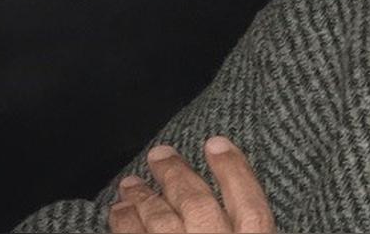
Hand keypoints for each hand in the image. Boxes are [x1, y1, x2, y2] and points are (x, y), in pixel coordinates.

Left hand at [109, 136, 274, 232]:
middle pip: (198, 207)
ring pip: (162, 224)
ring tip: (130, 183)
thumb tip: (242, 201)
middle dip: (176, 176)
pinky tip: (118, 213)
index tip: (217, 143)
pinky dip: (125, 225)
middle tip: (160, 154)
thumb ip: (247, 226)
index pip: (251, 206)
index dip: (234, 170)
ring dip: (143, 199)